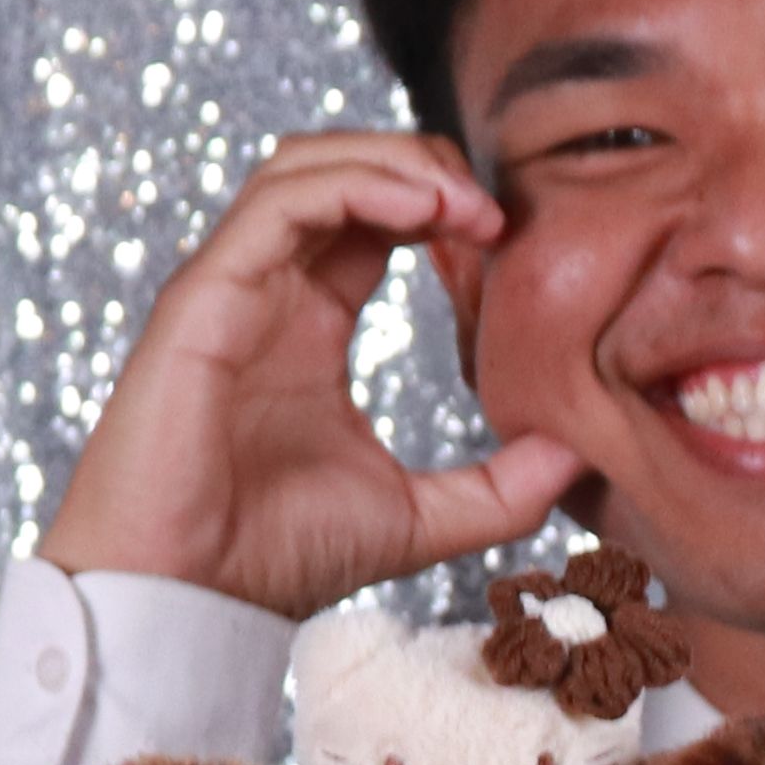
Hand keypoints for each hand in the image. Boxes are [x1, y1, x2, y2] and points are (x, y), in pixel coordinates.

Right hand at [34, 132, 587, 617]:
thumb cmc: (272, 561)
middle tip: (495, 212)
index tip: (509, 242)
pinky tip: (418, 207)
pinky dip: (351, 184)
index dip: (445, 207)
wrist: (188, 602)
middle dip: (426, 166)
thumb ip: (497, 488)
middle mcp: (269, 290)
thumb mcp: (419, 519)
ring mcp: (232, 286)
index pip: (377, 217)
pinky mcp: (203, 296)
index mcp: (311, 321)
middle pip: (343, 169)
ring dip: (393, 162)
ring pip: (305, 165)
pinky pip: (277, 202)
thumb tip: (576, 454)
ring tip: (461, 202)